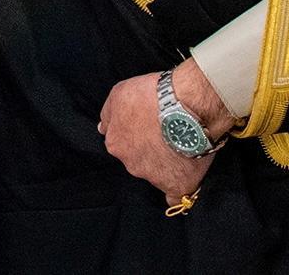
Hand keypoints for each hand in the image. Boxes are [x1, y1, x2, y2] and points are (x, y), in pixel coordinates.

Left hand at [98, 59, 234, 209]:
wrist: (186, 105)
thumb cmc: (152, 94)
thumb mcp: (119, 92)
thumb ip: (109, 114)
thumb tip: (102, 128)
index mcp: (116, 143)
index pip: (121, 143)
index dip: (135, 132)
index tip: (148, 123)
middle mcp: (131, 164)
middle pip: (138, 159)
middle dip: (148, 149)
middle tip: (165, 131)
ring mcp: (153, 177)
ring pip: (156, 173)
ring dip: (165, 162)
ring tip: (182, 142)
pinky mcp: (177, 185)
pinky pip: (175, 196)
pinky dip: (176, 190)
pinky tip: (181, 182)